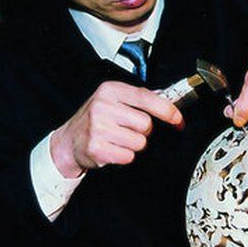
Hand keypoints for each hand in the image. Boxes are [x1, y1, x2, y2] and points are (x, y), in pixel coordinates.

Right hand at [50, 81, 182, 177]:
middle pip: (146, 124)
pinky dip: (124, 156)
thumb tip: (169, 100)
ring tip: (117, 140)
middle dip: (143, 131)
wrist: (68, 141)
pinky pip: (128, 156)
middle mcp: (103, 106)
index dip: (167, 110)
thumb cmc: (95, 119)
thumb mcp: (113, 100)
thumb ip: (139, 99)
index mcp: (111, 90)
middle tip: (127, 130)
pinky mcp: (96, 148)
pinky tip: (112, 149)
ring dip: (133, 145)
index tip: (178, 119)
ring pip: (139, 142)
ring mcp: (98, 127)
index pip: (146, 98)